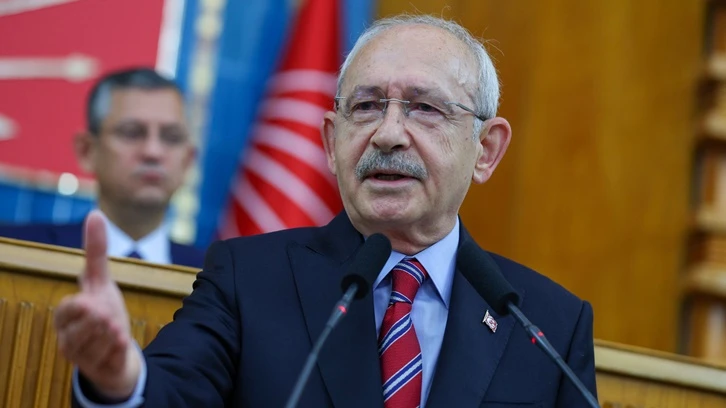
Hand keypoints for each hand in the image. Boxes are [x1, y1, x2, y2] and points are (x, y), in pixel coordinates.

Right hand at [53, 210, 140, 398]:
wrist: (116, 347)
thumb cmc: (104, 310)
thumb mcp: (101, 280)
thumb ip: (95, 251)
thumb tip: (95, 213)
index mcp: (65, 314)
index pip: (67, 309)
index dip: (82, 307)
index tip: (96, 303)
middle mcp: (67, 335)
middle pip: (79, 330)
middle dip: (98, 323)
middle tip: (111, 319)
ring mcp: (79, 355)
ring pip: (95, 345)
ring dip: (111, 336)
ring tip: (118, 331)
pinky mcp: (94, 370)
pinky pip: (106, 361)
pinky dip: (116, 351)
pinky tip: (122, 344)